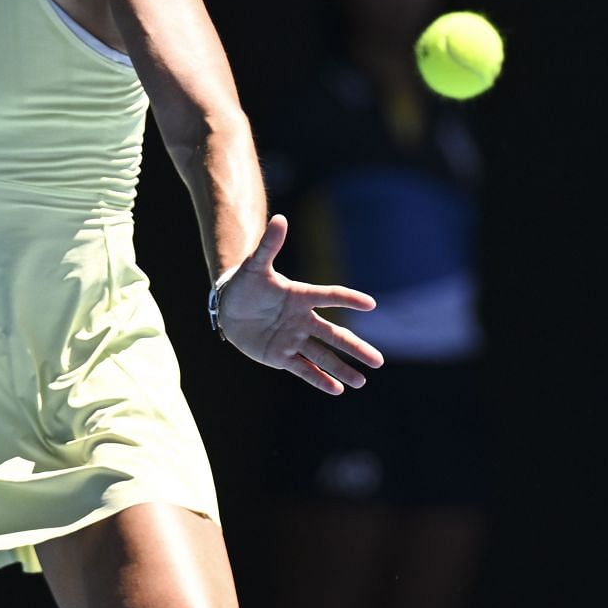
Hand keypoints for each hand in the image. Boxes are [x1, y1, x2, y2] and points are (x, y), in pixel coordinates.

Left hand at [216, 214, 382, 394]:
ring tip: (361, 381)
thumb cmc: (246, 284)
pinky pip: (303, 369)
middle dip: (355, 347)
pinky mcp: (280, 356)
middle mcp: (303, 320)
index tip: (370, 304)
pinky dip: (318, 379)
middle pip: (334, 335)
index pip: (328, 296)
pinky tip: (337, 390)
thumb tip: (279, 218)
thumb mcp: (255, 265)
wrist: (230, 307)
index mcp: (300, 297)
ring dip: (341, 369)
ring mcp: (293, 339)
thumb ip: (269, 245)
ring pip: (322, 356)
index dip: (348, 299)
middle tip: (378, 361)